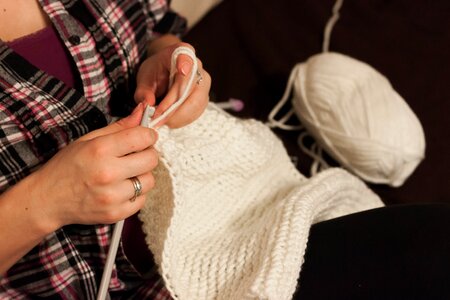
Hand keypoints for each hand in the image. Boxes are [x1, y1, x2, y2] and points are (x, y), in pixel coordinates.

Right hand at [30, 103, 157, 228]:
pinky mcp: (115, 213)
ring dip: (142, 175)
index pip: (143, 137)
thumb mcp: (89, 140)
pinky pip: (142, 200)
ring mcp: (112, 196)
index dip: (148, 135)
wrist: (48, 199)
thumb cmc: (68, 166)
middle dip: (147, 154)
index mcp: (101, 150)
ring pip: (149, 181)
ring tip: (126, 174)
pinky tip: (121, 189)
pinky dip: (136, 194)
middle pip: (151, 159)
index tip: (145, 137)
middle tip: (135, 155)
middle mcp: (108, 173)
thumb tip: (143, 110)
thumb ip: (119, 126)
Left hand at [134, 42, 210, 127]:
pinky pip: (197, 112)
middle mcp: (197, 66)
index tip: (182, 69)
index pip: (186, 56)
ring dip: (178, 117)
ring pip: (196, 104)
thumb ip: (143, 91)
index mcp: (182, 52)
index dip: (185, 63)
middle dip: (174, 107)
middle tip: (158, 118)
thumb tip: (148, 104)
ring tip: (162, 121)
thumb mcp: (145, 77)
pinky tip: (170, 121)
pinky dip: (182, 120)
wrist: (166, 71)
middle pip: (191, 89)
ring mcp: (203, 83)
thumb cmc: (157, 71)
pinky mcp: (204, 98)